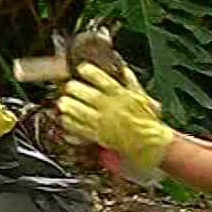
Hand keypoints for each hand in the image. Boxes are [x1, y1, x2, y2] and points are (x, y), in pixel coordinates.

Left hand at [57, 63, 173, 172]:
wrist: (149, 143)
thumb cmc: (148, 121)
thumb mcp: (144, 98)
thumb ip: (133, 83)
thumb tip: (125, 70)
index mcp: (122, 96)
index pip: (104, 80)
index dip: (91, 72)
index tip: (82, 68)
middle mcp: (112, 108)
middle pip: (89, 95)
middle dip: (76, 89)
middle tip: (68, 86)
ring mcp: (105, 123)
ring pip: (83, 112)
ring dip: (70, 107)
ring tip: (62, 102)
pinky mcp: (100, 136)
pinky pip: (82, 129)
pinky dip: (72, 124)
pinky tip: (65, 119)